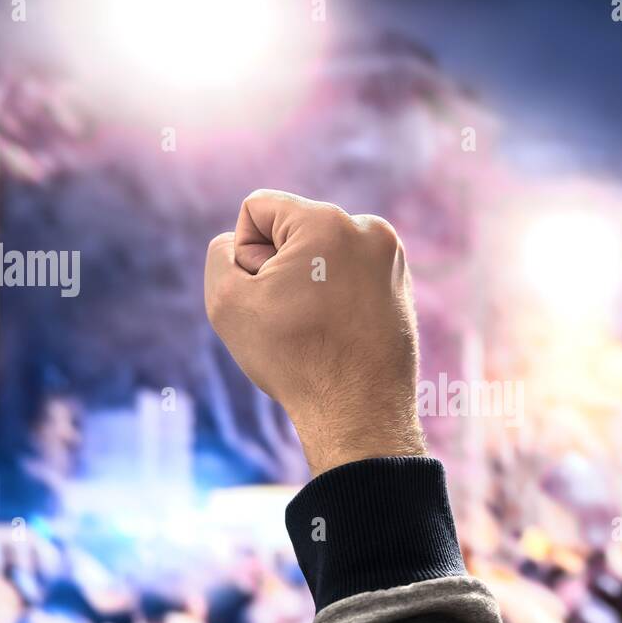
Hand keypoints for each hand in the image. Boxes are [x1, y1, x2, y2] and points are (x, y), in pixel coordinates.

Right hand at [204, 189, 426, 477]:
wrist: (360, 413)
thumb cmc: (294, 359)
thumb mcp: (227, 302)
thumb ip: (220, 255)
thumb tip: (239, 245)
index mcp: (328, 221)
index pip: (257, 210)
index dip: (245, 255)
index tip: (265, 295)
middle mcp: (368, 229)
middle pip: (293, 230)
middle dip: (279, 268)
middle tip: (292, 318)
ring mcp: (391, 258)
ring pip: (322, 254)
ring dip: (307, 283)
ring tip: (318, 327)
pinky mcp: (401, 285)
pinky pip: (349, 275)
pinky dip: (335, 297)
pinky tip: (337, 333)